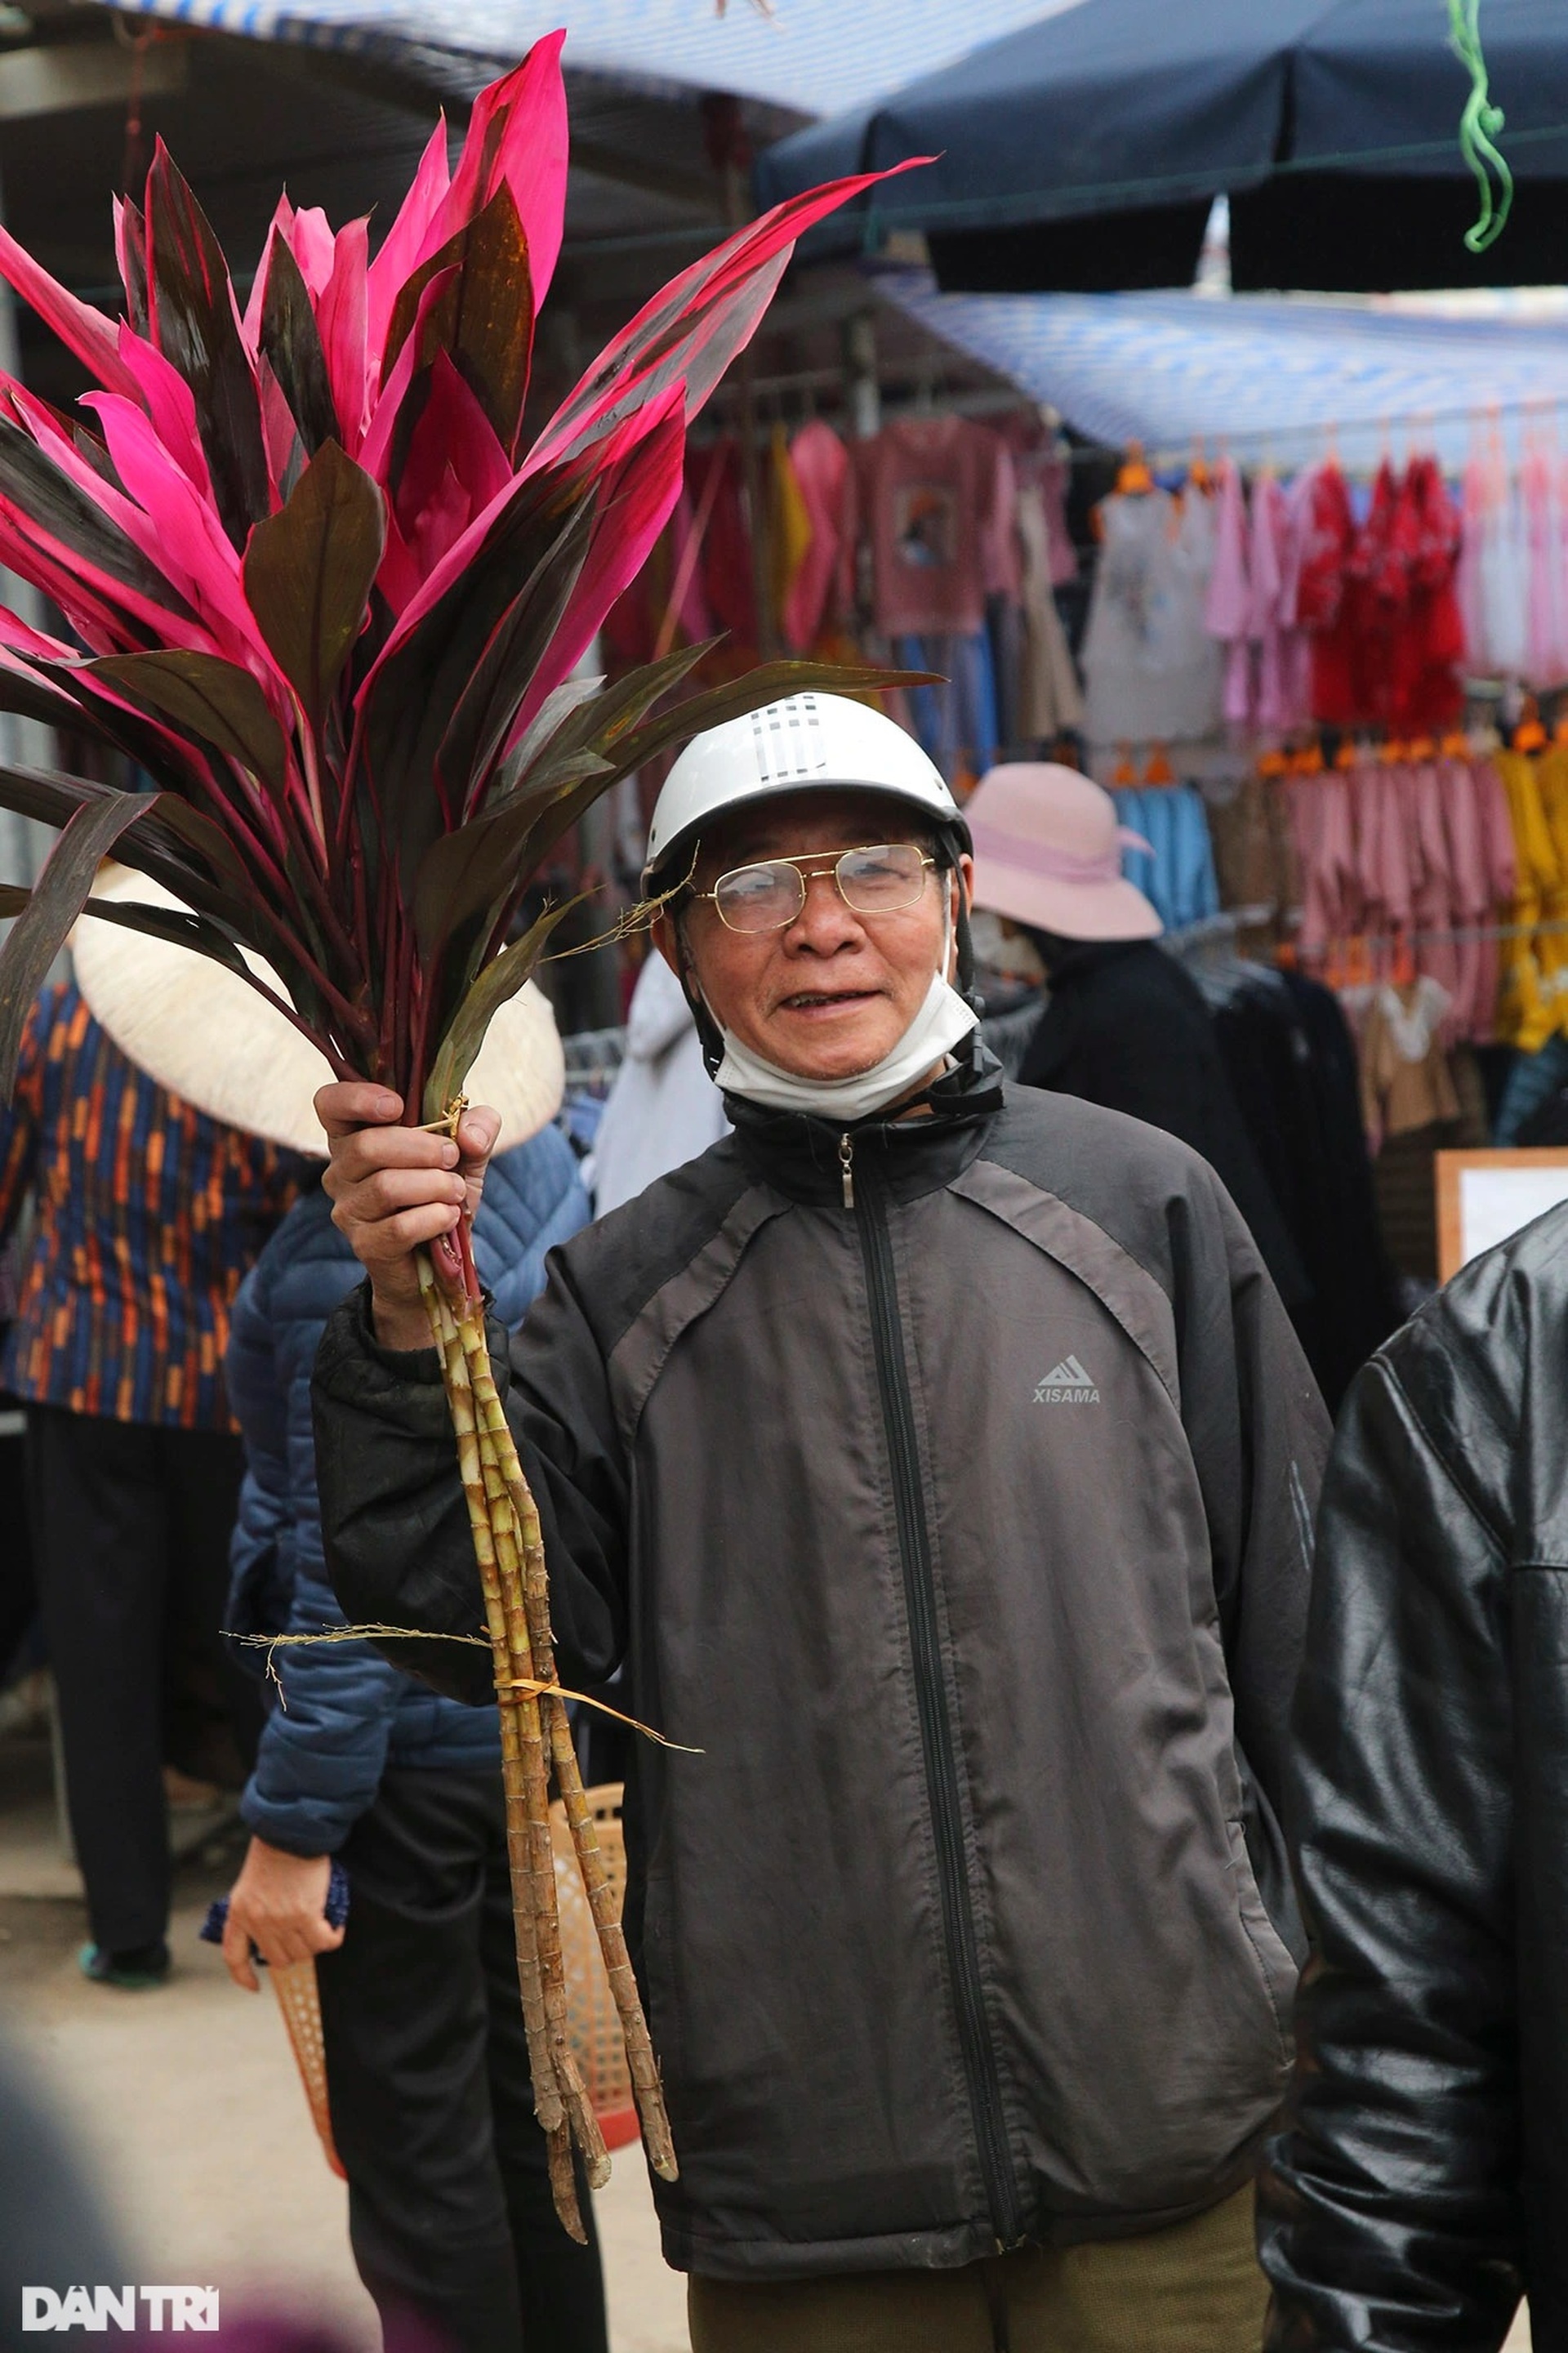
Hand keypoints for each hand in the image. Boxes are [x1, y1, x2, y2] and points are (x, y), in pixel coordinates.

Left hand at [220, 1838, 344, 1991]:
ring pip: (304, 1952)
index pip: (234, 1956)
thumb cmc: (274, 1851)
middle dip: (294, 1951)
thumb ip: (256, 1910)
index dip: (243, 1977)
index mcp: (239, 1913)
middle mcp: (257, 1921)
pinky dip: (333, 1937)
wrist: (290, 1831)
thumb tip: (273, 1934)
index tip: (254, 1987)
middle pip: (279, 1959)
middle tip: (305, 1936)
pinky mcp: (305, 1914)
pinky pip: (324, 1941)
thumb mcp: (250, 1884)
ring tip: (322, 1927)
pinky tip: (336, 1927)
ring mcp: (281, 1920)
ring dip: (315, 1943)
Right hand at [315, 1082, 499, 1351]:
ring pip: (386, 1187)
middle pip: (367, 1146)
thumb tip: (469, 1135)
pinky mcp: (364, 1244)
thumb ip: (477, 1127)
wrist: (442, 1254)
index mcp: (355, 1135)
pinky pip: (399, 1227)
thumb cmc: (443, 1189)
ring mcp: (347, 1209)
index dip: (357, 1098)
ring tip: (457, 1191)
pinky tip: (450, 1217)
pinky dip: (435, 1218)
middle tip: (452, 1157)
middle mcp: (340, 1170)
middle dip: (422, 1148)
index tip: (398, 1106)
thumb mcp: (468, 1151)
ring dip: (435, 1185)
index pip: (329, 1103)